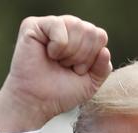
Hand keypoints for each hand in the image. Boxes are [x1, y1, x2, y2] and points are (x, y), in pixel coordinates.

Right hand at [0, 15, 111, 132]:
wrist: (37, 102)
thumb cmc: (61, 93)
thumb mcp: (91, 83)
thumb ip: (103, 68)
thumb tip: (104, 50)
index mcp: (81, 39)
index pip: (100, 35)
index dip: (93, 57)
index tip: (78, 71)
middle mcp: (67, 29)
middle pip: (90, 30)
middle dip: (82, 56)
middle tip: (66, 67)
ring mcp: (51, 26)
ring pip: (77, 25)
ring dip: (70, 52)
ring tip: (58, 62)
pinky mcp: (33, 25)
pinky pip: (58, 25)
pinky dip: (58, 45)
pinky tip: (49, 54)